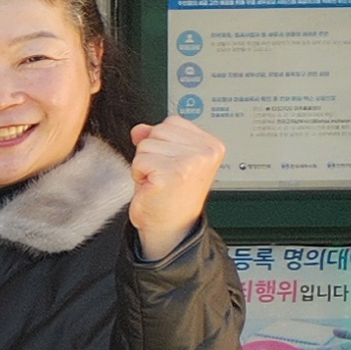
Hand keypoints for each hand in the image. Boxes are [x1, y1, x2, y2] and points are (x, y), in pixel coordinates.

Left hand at [128, 116, 223, 259]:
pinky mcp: (173, 173)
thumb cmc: (170, 196)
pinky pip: (139, 161)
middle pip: (157, 130)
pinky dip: (138, 175)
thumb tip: (140, 129)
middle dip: (152, 153)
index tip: (171, 164)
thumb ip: (157, 140)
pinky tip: (153, 187)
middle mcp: (206, 151)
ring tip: (158, 181)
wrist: (170, 227)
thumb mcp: (168, 160)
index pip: (172, 121)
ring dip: (144, 164)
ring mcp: (191, 161)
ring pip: (146, 145)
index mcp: (212, 145)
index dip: (162, 143)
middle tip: (162, 174)